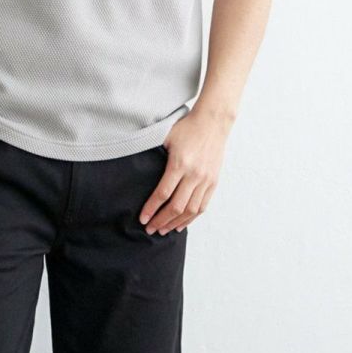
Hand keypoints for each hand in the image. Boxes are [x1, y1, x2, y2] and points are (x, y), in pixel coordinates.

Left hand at [139, 110, 229, 233]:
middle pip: (176, 206)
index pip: (163, 194)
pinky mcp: (213, 182)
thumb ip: (153, 153)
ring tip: (164, 230)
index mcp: (179, 164)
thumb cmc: (186, 128)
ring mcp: (206, 180)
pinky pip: (202, 206)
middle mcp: (194, 174)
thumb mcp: (166, 137)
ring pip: (190, 210)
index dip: (151, 209)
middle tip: (150, 229)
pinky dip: (191, 218)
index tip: (143, 219)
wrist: (213, 122)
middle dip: (161, 221)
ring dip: (176, 223)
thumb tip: (137, 168)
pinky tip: (181, 224)